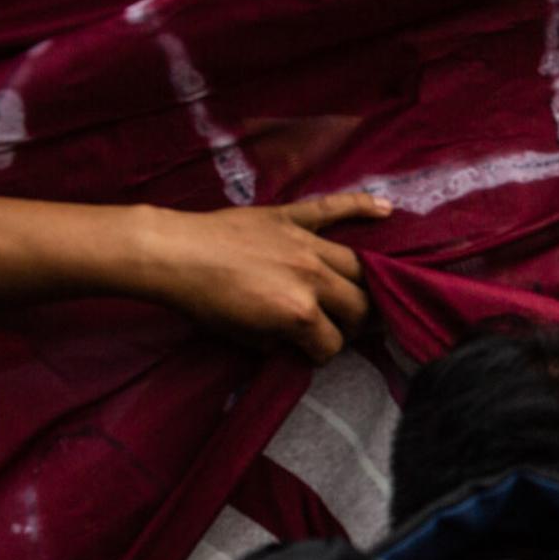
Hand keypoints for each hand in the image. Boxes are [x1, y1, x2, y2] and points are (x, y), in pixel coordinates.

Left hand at [138, 193, 390, 362]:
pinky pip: (334, 208)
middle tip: (336, 326)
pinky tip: (386, 210)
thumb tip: (295, 342)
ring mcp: (306, 244)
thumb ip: (277, 341)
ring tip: (357, 293)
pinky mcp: (292, 218)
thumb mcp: (241, 337)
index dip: (321, 353)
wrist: (171, 254)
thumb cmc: (202, 301)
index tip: (310, 352)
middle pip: (358, 306)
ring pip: (358, 266)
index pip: (331, 343)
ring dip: (362, 285)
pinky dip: (361, 206)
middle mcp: (312, 277)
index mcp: (298, 312)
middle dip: (351, 324)